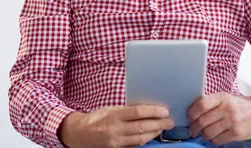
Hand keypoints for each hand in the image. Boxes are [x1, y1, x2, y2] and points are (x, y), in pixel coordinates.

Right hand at [58, 104, 173, 147]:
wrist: (79, 134)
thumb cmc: (97, 118)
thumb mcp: (111, 109)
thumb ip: (127, 109)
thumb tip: (147, 107)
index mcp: (114, 116)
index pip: (138, 112)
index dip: (154, 112)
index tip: (165, 111)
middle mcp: (115, 130)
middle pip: (142, 127)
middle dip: (159, 124)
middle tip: (170, 121)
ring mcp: (116, 142)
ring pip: (140, 139)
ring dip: (154, 133)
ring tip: (163, 128)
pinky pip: (134, 146)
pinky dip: (145, 141)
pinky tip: (152, 136)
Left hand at [188, 93, 250, 144]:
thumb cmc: (242, 106)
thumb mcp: (227, 98)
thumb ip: (212, 103)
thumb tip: (194, 113)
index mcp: (223, 97)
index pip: (201, 105)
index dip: (192, 113)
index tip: (190, 118)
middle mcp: (227, 109)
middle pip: (202, 121)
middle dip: (194, 128)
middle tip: (193, 129)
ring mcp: (232, 122)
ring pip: (208, 133)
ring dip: (203, 135)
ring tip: (205, 133)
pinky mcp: (236, 133)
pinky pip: (217, 140)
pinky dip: (213, 140)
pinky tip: (215, 136)